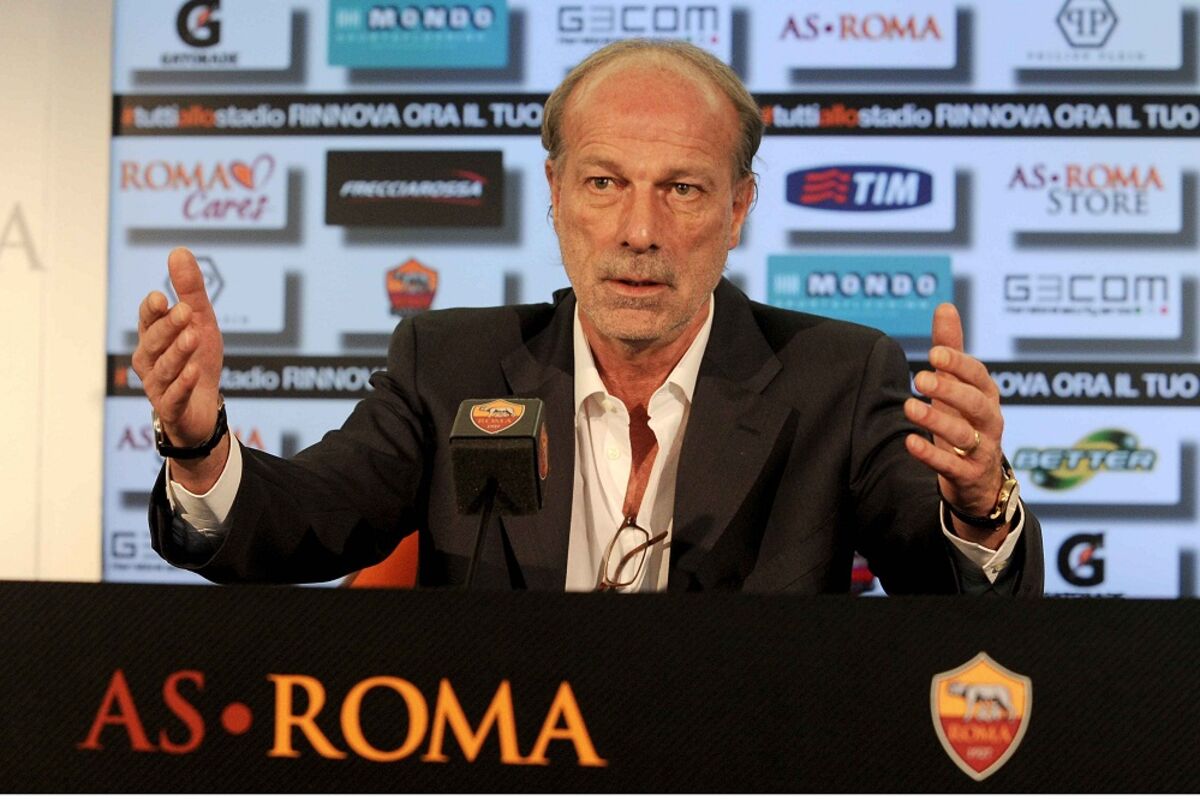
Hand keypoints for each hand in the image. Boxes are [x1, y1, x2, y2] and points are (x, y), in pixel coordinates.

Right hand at [131, 247, 224, 457]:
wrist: (202, 409)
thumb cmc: (197, 359)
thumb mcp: (200, 322)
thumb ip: (191, 290)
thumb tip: (179, 250)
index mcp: (154, 337)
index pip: (148, 320)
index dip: (152, 310)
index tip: (160, 296)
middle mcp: (150, 360)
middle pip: (153, 342)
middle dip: (168, 327)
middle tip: (185, 311)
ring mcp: (158, 386)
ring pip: (164, 368)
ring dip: (178, 352)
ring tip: (193, 337)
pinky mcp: (171, 408)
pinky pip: (175, 396)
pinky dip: (183, 384)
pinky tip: (194, 371)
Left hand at [903, 304, 1006, 544]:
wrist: (981, 481)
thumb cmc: (967, 422)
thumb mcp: (959, 387)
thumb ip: (951, 349)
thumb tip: (945, 306)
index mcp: (986, 395)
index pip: (978, 376)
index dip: (958, 364)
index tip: (934, 353)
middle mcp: (989, 421)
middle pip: (976, 403)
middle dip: (950, 390)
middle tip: (920, 379)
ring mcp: (982, 450)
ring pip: (964, 434)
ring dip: (936, 421)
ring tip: (909, 407)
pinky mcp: (968, 475)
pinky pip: (951, 466)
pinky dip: (931, 455)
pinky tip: (910, 442)